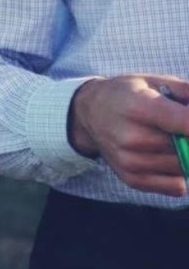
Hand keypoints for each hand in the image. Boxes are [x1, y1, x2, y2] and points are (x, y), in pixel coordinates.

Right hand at [69, 75, 188, 195]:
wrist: (89, 113)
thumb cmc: (126, 94)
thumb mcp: (153, 81)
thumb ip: (187, 93)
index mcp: (138, 106)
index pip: (186, 123)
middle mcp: (132, 137)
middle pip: (188, 147)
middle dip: (188, 137)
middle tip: (177, 128)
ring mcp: (130, 162)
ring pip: (184, 168)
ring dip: (184, 155)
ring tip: (168, 139)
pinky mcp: (133, 179)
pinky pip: (177, 187)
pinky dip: (178, 173)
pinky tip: (164, 156)